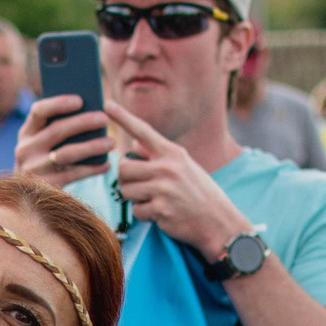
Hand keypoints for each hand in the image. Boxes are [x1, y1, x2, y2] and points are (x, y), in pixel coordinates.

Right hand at [15, 93, 115, 190]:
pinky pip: (74, 175)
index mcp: (26, 133)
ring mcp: (34, 170)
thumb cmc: (45, 160)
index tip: (80, 100)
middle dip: (83, 123)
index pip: (39, 111)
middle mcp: (26, 150)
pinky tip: (106, 164)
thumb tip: (91, 111)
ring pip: (67, 154)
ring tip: (112, 143)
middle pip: (57, 131)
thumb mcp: (42, 143)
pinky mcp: (46, 187)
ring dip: (92, 147)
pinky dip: (92, 169)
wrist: (28, 198)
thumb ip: (57, 127)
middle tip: (105, 119)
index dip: (59, 103)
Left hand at [105, 104, 251, 263]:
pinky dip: (144, 215)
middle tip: (140, 186)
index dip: (122, 116)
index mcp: (173, 153)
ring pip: (126, 190)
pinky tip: (160, 214)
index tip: (106, 103)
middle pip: (123, 168)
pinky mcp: (160, 210)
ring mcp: (163, 189)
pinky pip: (136, 211)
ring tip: (154, 200)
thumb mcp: (185, 166)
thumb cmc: (200, 193)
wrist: (219, 222)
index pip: (143, 130)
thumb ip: (159, 155)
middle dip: (126, 179)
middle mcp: (167, 168)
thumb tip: (135, 145)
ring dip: (134, 198)